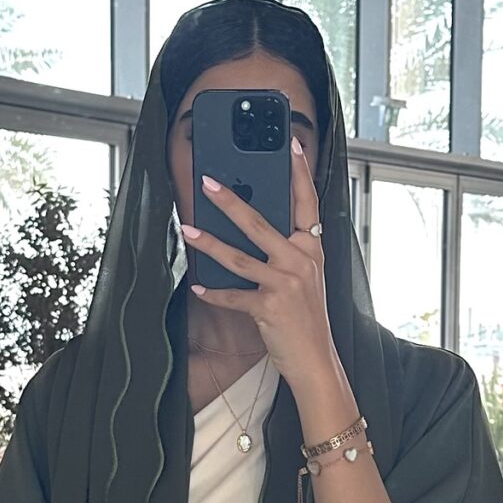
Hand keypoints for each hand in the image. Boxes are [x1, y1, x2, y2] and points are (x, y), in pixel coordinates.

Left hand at [184, 140, 340, 393]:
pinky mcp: (269, 306)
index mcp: (312, 247)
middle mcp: (301, 260)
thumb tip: (253, 223)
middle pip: (260, 223)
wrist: (315, 358)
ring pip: (239, 257)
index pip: (307, 201)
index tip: (291, 144)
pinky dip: (214, 292)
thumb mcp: (304, 276)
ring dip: (209, 243)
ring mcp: (286, 283)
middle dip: (230, 200)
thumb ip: (287, 249)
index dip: (299, 171)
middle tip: (207, 182)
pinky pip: (234, 295)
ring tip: (187, 230)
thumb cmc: (305, 316)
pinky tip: (198, 285)